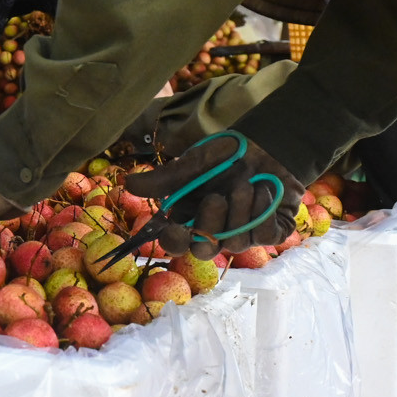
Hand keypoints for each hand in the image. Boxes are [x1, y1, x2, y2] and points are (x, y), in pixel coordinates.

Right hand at [125, 133, 303, 256]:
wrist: (267, 146)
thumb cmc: (226, 155)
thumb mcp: (194, 163)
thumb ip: (165, 178)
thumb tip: (127, 184)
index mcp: (190, 218)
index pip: (175, 243)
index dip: (174, 242)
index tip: (177, 228)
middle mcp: (214, 232)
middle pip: (205, 250)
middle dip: (212, 224)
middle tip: (217, 197)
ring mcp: (242, 235)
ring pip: (238, 242)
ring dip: (243, 210)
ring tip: (249, 184)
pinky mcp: (269, 233)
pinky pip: (265, 236)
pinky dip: (266, 212)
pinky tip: (266, 191)